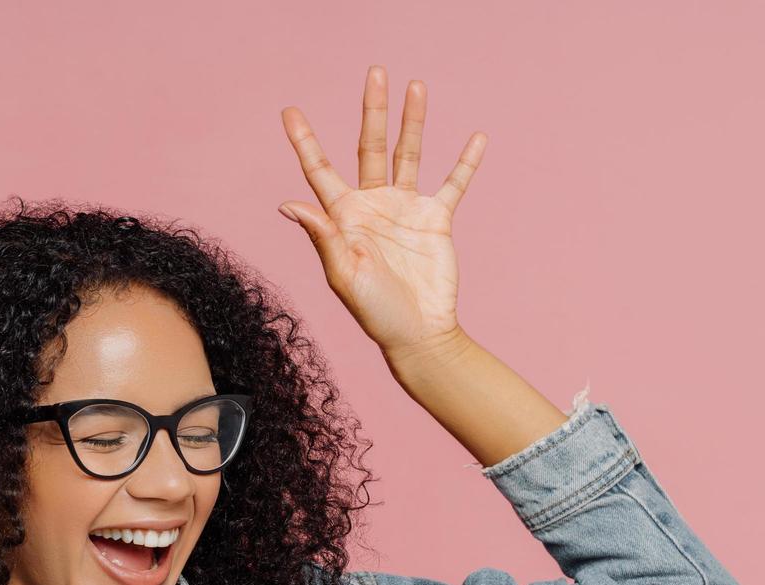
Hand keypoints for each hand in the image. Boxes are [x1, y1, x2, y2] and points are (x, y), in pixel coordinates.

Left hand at [278, 66, 486, 359]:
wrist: (418, 333)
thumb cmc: (374, 311)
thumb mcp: (343, 274)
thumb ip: (322, 235)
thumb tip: (288, 204)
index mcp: (343, 216)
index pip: (319, 170)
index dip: (305, 141)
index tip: (290, 111)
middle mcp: (372, 205)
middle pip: (369, 147)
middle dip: (372, 110)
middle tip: (375, 72)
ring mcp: (405, 209)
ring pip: (409, 154)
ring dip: (413, 121)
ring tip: (415, 86)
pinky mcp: (436, 219)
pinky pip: (453, 183)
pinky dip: (465, 161)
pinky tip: (476, 137)